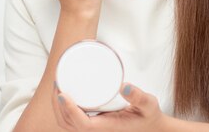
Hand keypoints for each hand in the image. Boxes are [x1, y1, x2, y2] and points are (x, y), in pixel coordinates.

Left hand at [53, 82, 167, 131]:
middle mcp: (97, 131)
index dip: (70, 110)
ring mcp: (94, 129)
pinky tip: (63, 95)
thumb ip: (139, 96)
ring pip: (67, 124)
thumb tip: (124, 86)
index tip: (63, 94)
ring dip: (58, 107)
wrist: (151, 128)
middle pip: (68, 124)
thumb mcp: (148, 105)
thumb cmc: (148, 116)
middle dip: (58, 105)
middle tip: (57, 82)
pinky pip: (71, 121)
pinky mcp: (92, 124)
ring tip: (58, 85)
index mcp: (107, 128)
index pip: (82, 124)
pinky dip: (63, 109)